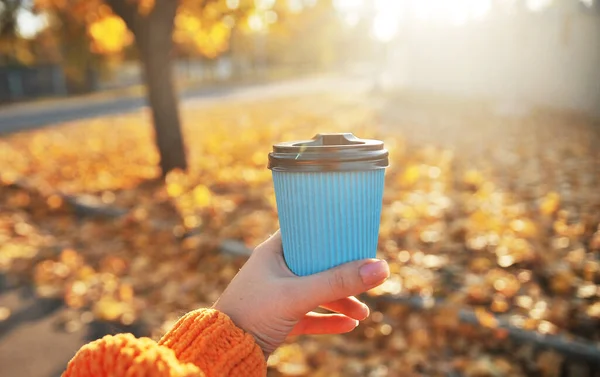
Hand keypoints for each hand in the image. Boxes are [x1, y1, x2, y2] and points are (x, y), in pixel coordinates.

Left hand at [213, 230, 389, 356]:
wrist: (224, 350)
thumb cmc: (253, 312)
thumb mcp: (298, 294)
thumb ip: (338, 282)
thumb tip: (382, 268)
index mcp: (274, 252)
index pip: (306, 232)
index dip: (331, 233)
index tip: (355, 235)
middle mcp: (276, 270)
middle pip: (317, 265)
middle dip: (343, 274)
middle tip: (367, 277)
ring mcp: (277, 295)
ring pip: (316, 292)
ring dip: (340, 301)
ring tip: (363, 313)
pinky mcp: (279, 318)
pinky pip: (309, 315)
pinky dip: (329, 319)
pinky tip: (349, 325)